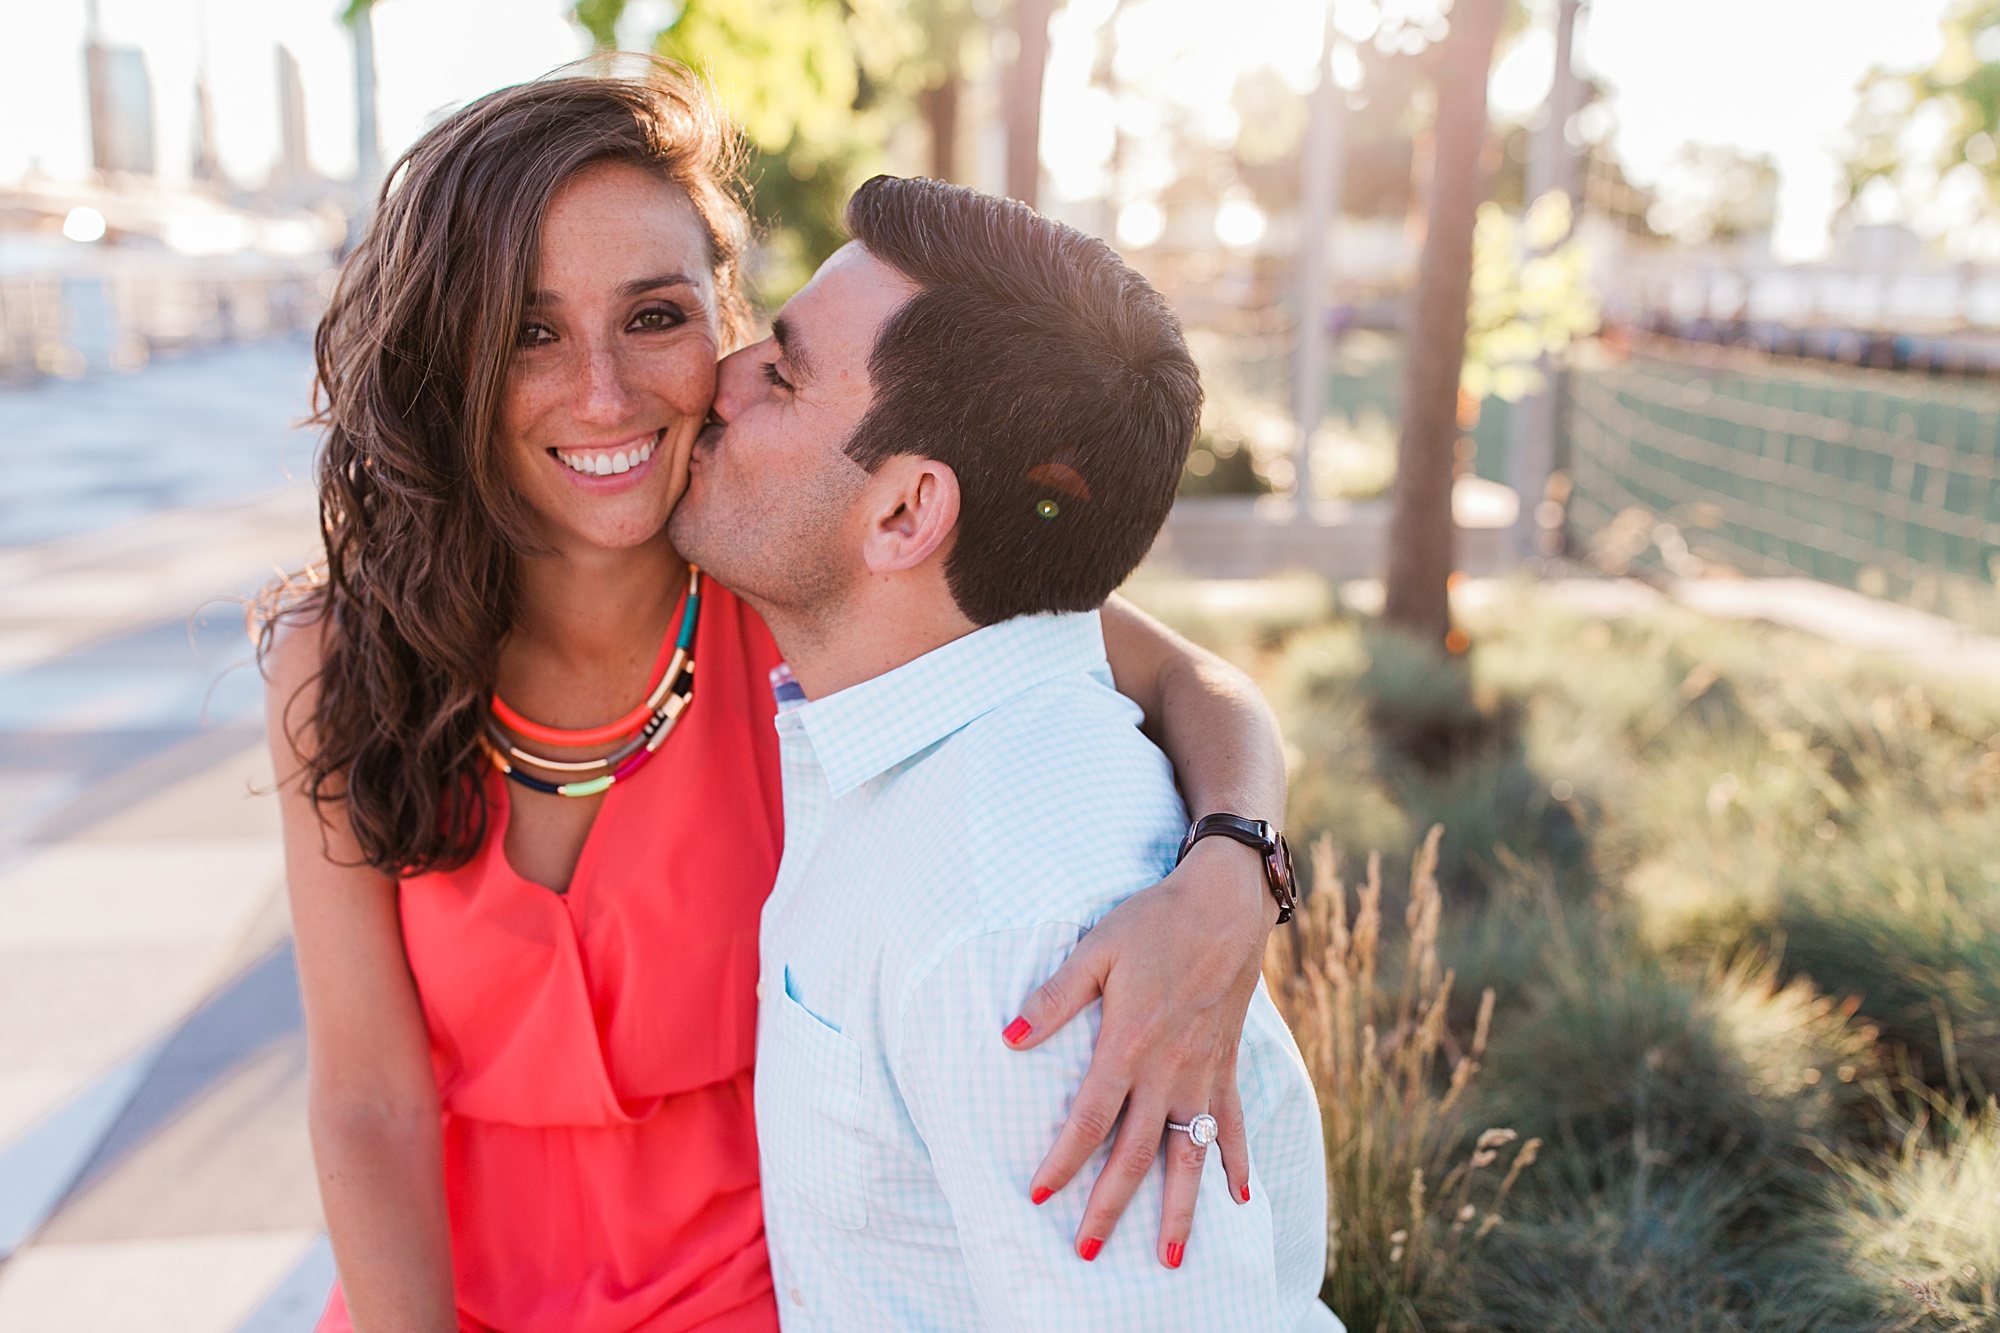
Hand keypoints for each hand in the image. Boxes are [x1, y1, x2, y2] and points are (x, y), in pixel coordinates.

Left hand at [1002, 836, 1275, 1267]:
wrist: (1225, 905)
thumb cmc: (1154, 921)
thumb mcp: (1096, 949)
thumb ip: (1055, 996)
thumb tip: (1009, 1036)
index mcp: (1129, 1045)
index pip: (1090, 1119)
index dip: (1064, 1160)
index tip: (1039, 1194)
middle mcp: (1168, 1071)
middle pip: (1137, 1153)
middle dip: (1111, 1206)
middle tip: (1088, 1252)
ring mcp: (1202, 1074)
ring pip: (1189, 1155)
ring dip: (1179, 1209)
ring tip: (1168, 1258)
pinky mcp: (1227, 1065)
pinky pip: (1232, 1124)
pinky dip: (1234, 1161)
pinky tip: (1237, 1197)